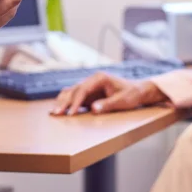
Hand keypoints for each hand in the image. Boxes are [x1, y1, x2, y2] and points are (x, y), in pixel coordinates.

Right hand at [50, 73, 169, 115]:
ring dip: (62, 102)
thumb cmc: (132, 94)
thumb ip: (108, 104)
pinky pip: (74, 97)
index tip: (71, 113)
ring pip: (71, 92)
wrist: (138, 91)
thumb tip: (93, 109)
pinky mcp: (89, 93)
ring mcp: (89, 86)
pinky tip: (59, 109)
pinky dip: (66, 102)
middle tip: (56, 114)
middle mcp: (92, 80)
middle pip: (74, 90)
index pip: (83, 89)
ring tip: (53, 113)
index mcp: (99, 78)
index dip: (75, 102)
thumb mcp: (123, 101)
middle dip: (64, 102)